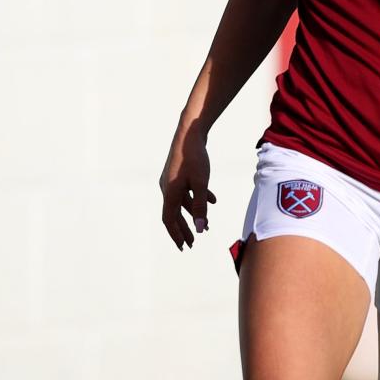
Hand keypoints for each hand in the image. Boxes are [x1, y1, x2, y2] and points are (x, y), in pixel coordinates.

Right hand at [159, 119, 216, 251]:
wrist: (190, 133)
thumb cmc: (194, 157)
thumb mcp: (200, 183)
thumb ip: (200, 206)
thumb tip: (199, 228)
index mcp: (169, 193)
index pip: (169, 220)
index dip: (176, 235)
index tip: (184, 247)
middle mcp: (167, 188)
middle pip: (174, 214)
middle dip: (184, 229)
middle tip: (192, 244)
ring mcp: (171, 180)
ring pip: (182, 203)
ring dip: (193, 214)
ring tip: (206, 226)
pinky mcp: (178, 173)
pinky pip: (186, 191)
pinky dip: (197, 198)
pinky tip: (213, 201)